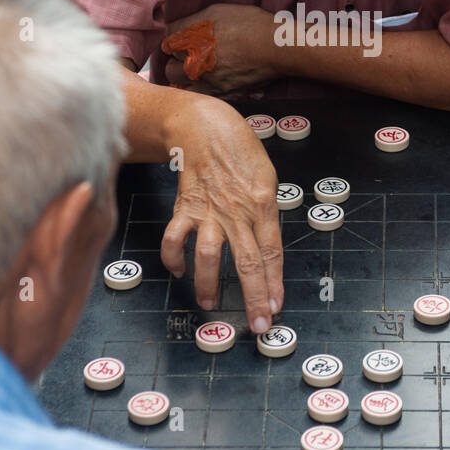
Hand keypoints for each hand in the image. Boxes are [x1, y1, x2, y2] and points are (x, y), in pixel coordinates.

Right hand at [161, 95, 283, 331]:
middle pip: (248, 262)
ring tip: (210, 303)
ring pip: (210, 255)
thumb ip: (266, 212)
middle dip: (253, 297)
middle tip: (257, 324)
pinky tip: (178, 270)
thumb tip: (267, 247)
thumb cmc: (239, 149)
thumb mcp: (266, 177)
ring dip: (209, 283)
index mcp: (263, 204)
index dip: (274, 282)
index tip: (275, 308)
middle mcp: (237, 211)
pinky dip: (174, 257)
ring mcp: (209, 210)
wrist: (204, 125)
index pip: (272, 251)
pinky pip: (175, 237)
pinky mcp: (185, 206)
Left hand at [165, 4, 279, 94]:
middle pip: (169, 63)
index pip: (167, 40)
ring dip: (183, 76)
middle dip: (176, 60)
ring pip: (179, 81)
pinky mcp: (218, 91)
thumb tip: (168, 9)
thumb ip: (194, 16)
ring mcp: (205, 77)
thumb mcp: (220, 10)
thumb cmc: (252, 24)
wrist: (275, 48)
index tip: (179, 41)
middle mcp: (194, 58)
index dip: (173, 40)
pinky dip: (198, 88)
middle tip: (186, 56)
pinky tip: (207, 81)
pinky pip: (197, 93)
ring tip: (195, 70)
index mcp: (192, 35)